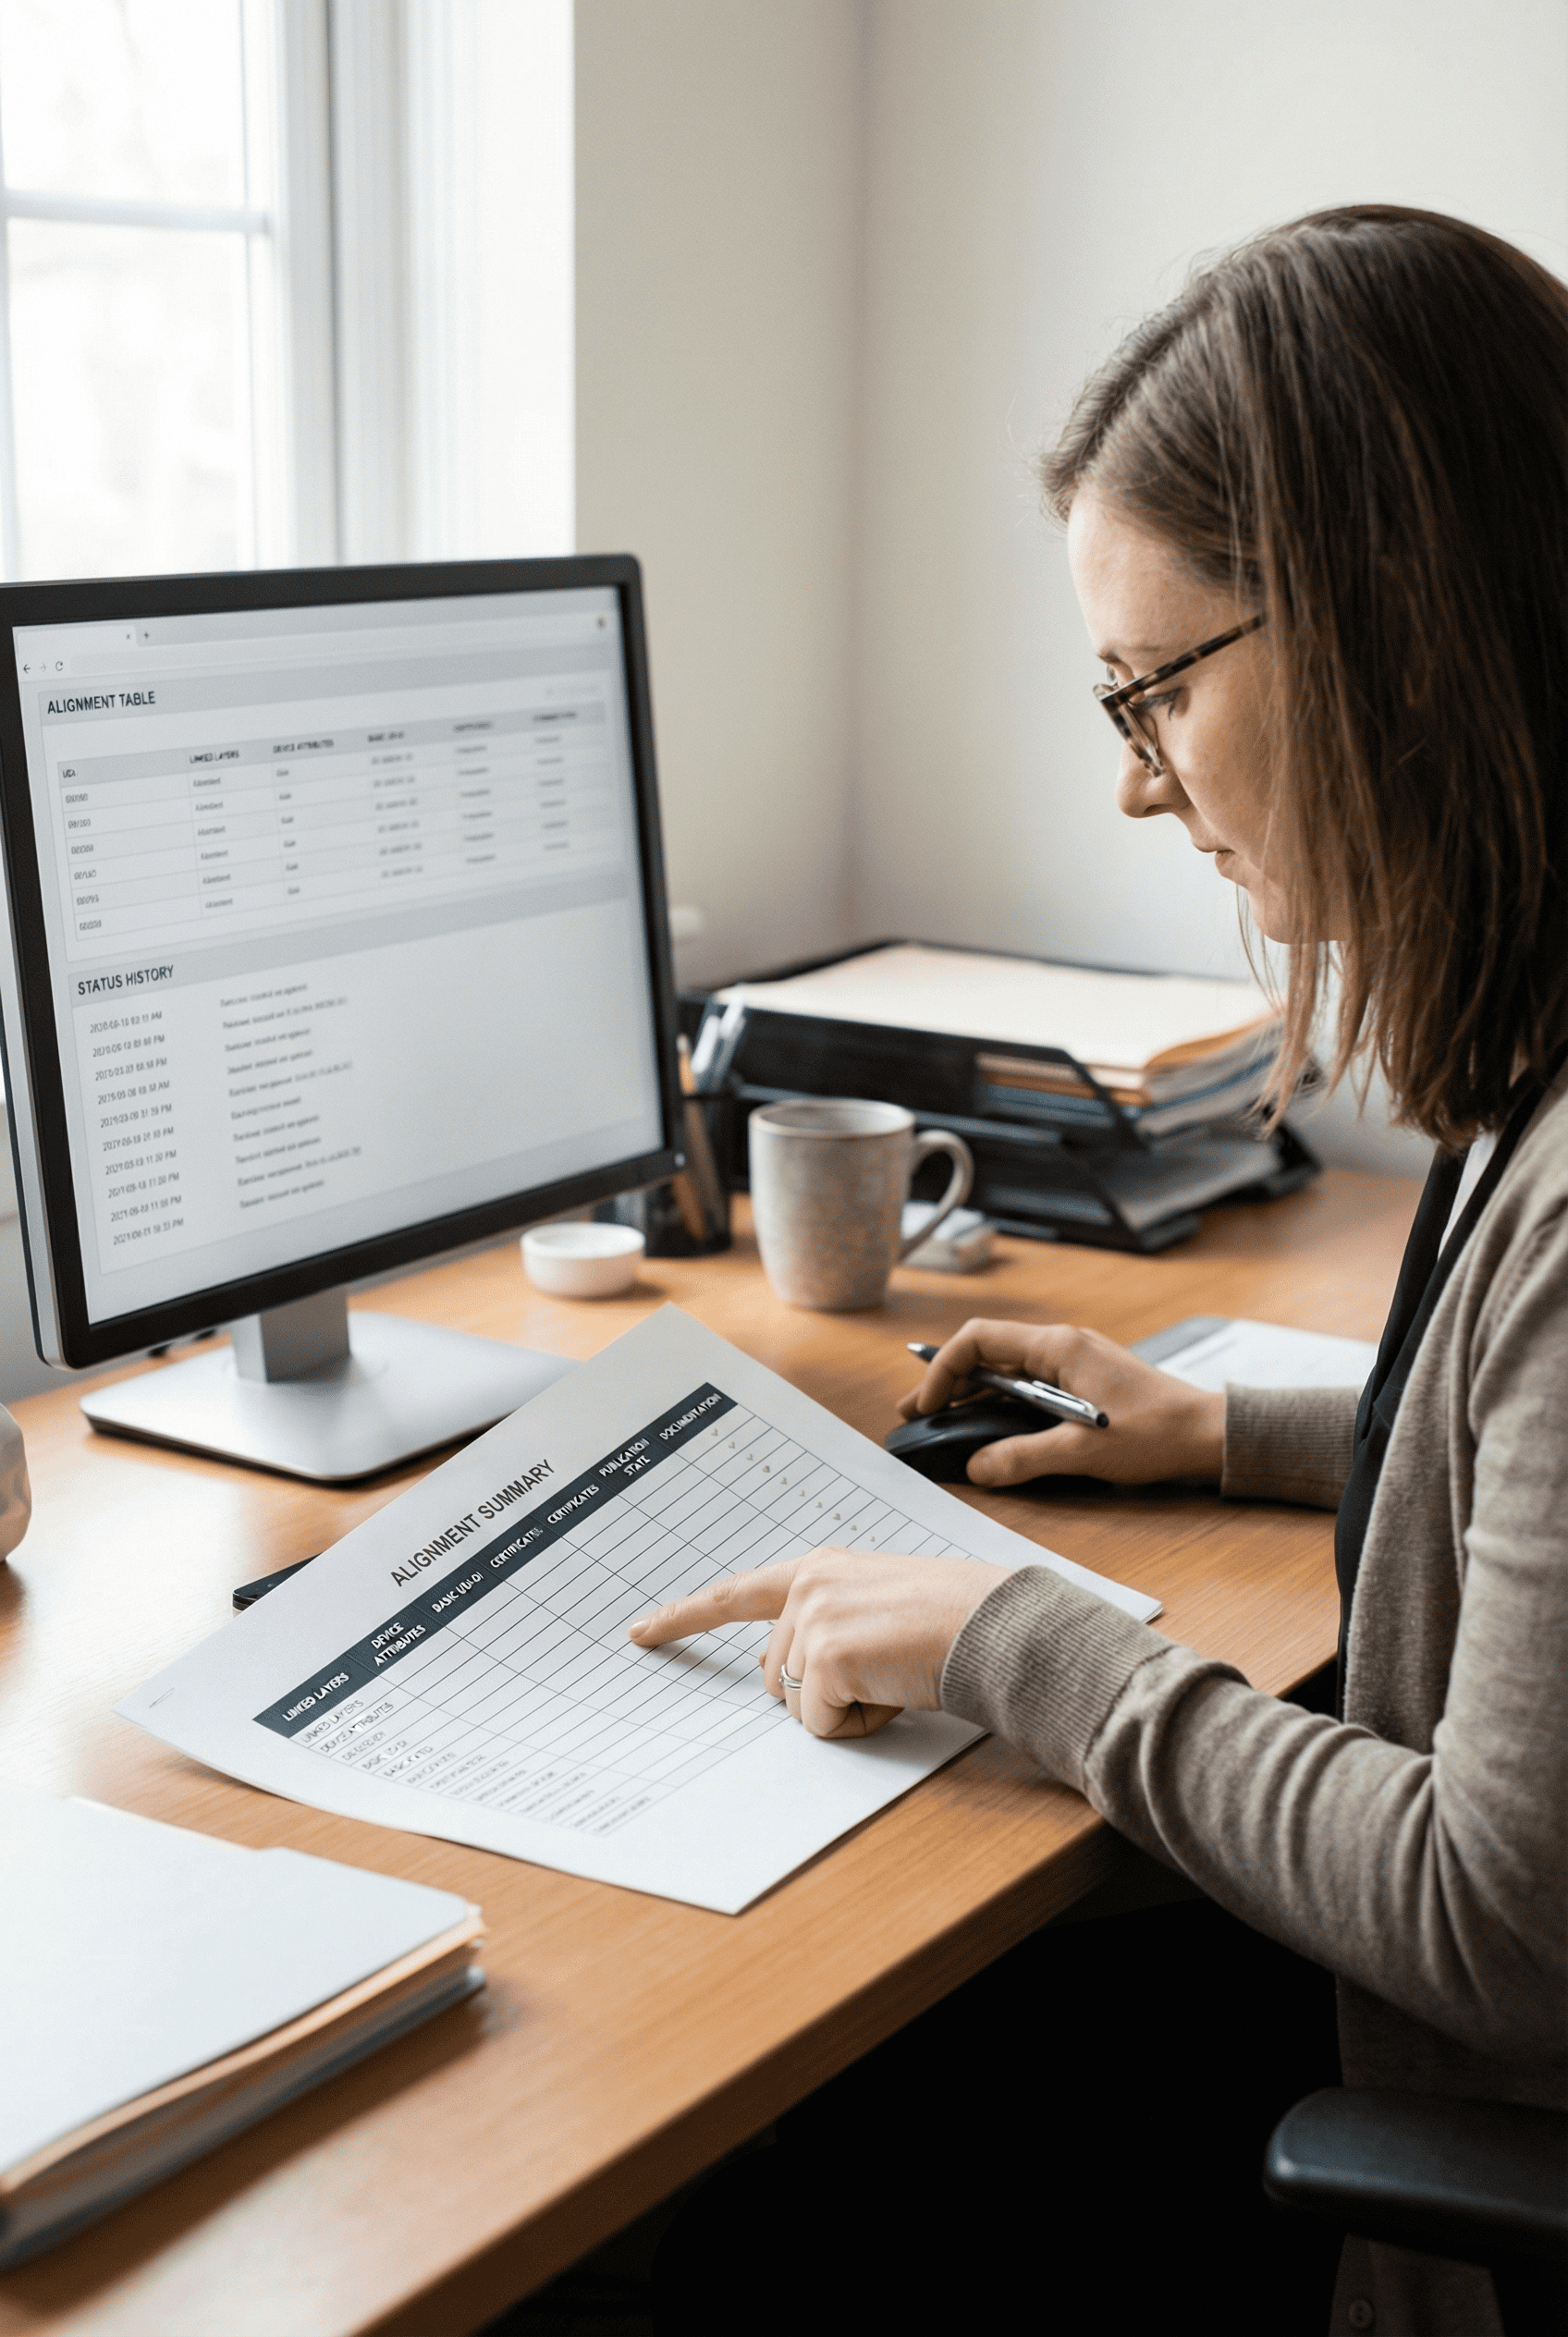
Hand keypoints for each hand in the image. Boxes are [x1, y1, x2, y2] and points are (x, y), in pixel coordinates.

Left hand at [627, 1547, 1005, 1739]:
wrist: (995, 1625)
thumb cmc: (953, 1621)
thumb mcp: (878, 1604)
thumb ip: (829, 1621)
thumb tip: (796, 1677)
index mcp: (819, 1569)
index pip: (736, 1594)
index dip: (683, 1617)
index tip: (639, 1633)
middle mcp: (808, 1585)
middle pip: (773, 1675)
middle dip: (820, 1691)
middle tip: (885, 1668)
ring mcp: (812, 1618)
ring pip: (795, 1704)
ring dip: (843, 1707)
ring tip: (896, 1673)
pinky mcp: (825, 1657)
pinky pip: (818, 1724)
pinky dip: (859, 1724)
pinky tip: (896, 1690)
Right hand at [897, 1317, 1223, 1488]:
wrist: (1208, 1433)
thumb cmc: (1155, 1433)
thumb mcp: (1082, 1452)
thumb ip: (1022, 1458)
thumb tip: (977, 1469)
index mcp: (1058, 1348)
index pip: (979, 1341)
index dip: (943, 1370)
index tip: (928, 1406)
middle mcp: (1062, 1345)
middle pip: (987, 1352)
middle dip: (947, 1382)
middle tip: (915, 1413)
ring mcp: (1073, 1360)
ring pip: (1005, 1368)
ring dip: (971, 1392)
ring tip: (939, 1419)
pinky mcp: (1083, 1379)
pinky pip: (1027, 1382)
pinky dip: (999, 1399)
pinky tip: (986, 1423)